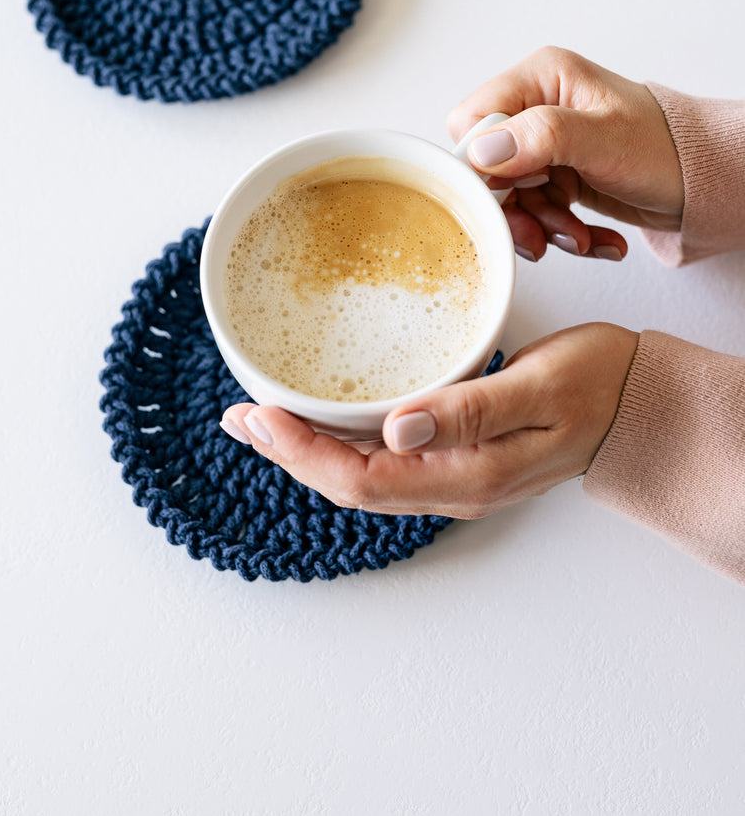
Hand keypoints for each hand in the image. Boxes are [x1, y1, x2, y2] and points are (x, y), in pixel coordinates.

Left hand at [220, 323, 638, 518]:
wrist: (634, 408)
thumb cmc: (595, 388)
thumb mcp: (538, 387)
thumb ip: (469, 411)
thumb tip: (397, 427)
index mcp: (467, 474)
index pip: (364, 477)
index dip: (304, 452)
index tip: (260, 418)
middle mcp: (450, 486)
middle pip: (350, 483)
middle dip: (288, 453)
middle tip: (239, 417)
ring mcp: (450, 477)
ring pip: (360, 474)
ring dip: (306, 449)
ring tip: (260, 421)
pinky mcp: (452, 458)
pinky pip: (381, 460)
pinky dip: (339, 442)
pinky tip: (319, 421)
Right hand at [448, 46, 684, 261]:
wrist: (703, 181)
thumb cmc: (666, 146)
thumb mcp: (604, 139)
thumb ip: (542, 136)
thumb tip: (482, 150)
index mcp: (540, 79)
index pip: (472, 120)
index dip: (481, 165)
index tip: (510, 193)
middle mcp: (536, 108)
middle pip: (487, 167)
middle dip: (516, 208)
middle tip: (540, 235)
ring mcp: (545, 145)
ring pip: (511, 197)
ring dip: (543, 227)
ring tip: (579, 239)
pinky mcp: (556, 176)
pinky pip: (537, 212)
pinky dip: (561, 234)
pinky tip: (593, 240)